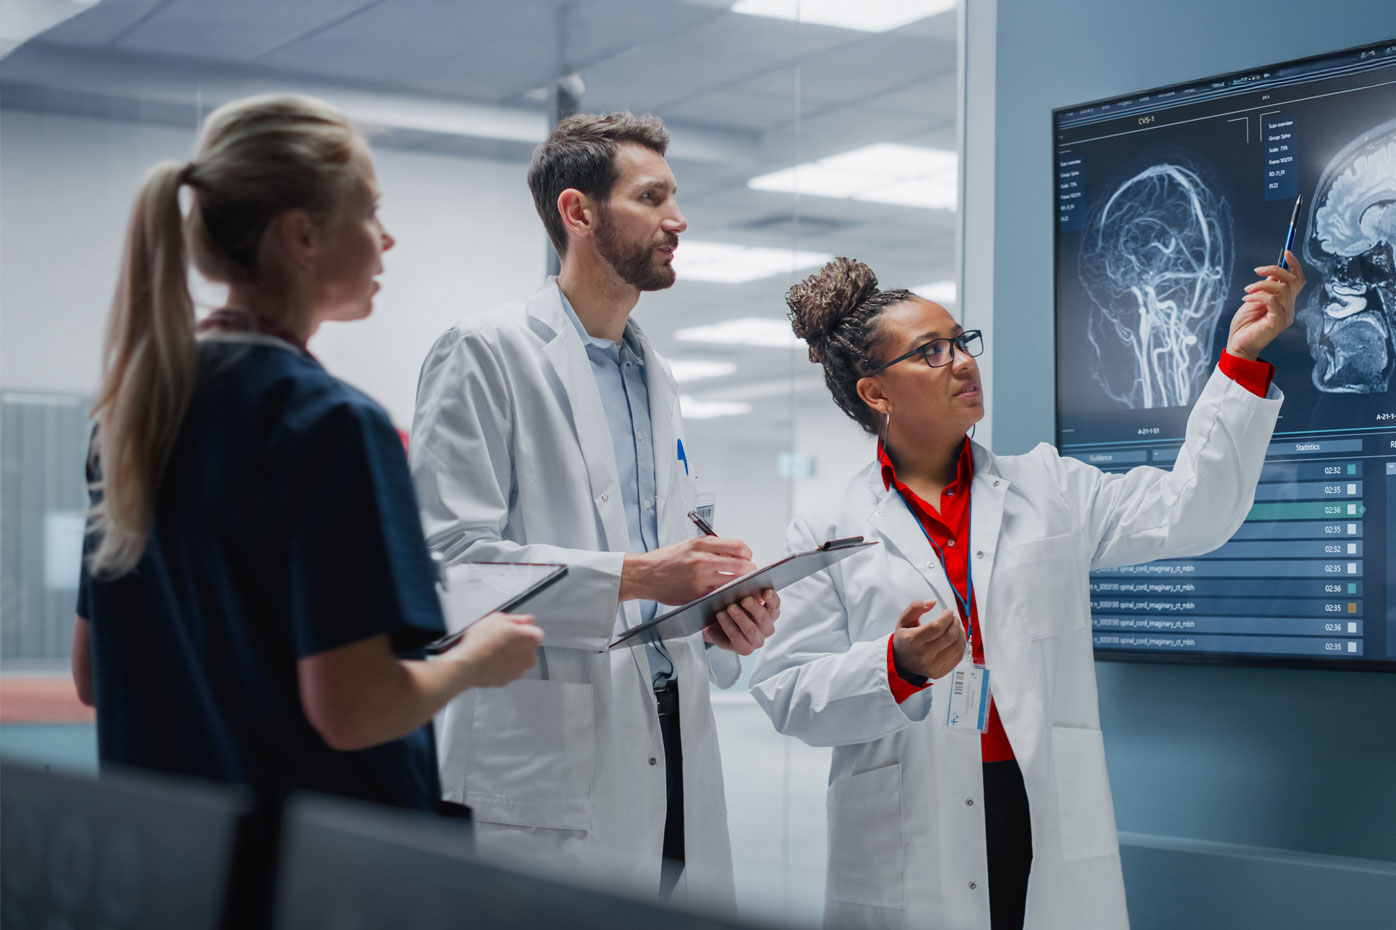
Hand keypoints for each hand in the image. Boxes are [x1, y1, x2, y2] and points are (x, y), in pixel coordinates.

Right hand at [445, 612, 541, 686]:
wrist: (468, 664)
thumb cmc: (481, 642)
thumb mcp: (497, 618)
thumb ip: (518, 619)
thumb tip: (527, 620)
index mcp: (530, 638)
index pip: (535, 631)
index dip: (522, 629)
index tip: (512, 629)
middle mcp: (529, 656)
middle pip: (528, 647)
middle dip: (517, 643)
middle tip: (500, 638)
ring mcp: (519, 670)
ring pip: (518, 660)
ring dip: (510, 655)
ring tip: (493, 650)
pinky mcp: (508, 680)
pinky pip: (508, 671)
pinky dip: (501, 667)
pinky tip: (490, 660)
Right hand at [620, 536, 755, 605]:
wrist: (645, 574)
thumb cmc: (665, 560)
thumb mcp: (689, 545)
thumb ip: (711, 547)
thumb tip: (734, 552)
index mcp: (701, 544)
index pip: (738, 547)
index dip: (748, 554)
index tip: (748, 558)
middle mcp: (702, 560)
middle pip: (741, 566)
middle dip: (750, 571)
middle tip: (750, 574)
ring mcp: (700, 578)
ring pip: (733, 582)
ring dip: (741, 585)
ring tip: (741, 586)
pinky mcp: (696, 594)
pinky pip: (719, 595)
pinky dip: (726, 595)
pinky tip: (727, 594)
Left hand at [703, 589, 780, 654]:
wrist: (717, 626)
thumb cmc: (733, 608)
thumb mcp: (740, 597)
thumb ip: (747, 591)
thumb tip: (746, 580)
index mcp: (770, 612)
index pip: (774, 604)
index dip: (771, 598)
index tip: (765, 591)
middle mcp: (767, 628)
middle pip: (764, 618)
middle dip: (754, 607)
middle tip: (744, 599)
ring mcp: (756, 640)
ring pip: (750, 629)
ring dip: (739, 617)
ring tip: (729, 607)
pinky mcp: (744, 649)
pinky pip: (736, 636)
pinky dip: (728, 624)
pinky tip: (720, 615)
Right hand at [891, 600, 964, 680]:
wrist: (902, 662)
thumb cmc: (905, 640)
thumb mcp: (904, 620)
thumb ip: (916, 607)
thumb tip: (932, 602)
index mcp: (912, 641)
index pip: (936, 628)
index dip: (946, 618)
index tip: (949, 612)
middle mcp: (922, 655)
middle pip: (949, 637)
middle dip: (955, 624)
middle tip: (954, 618)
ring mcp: (932, 666)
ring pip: (956, 647)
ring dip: (960, 634)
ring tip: (956, 627)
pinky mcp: (940, 672)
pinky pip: (958, 657)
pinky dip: (960, 645)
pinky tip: (956, 638)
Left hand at [1226, 251, 1305, 360]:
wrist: (1238, 344)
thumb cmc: (1245, 324)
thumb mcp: (1254, 299)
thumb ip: (1266, 287)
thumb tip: (1273, 272)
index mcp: (1286, 302)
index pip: (1298, 280)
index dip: (1294, 265)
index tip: (1286, 252)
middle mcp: (1290, 308)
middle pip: (1291, 281)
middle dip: (1274, 270)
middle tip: (1256, 270)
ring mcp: (1286, 316)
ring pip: (1281, 289)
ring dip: (1261, 285)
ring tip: (1247, 290)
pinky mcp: (1278, 322)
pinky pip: (1272, 301)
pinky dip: (1258, 296)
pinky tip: (1246, 299)